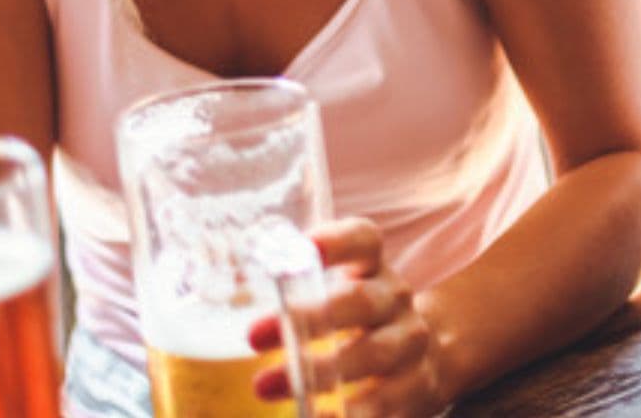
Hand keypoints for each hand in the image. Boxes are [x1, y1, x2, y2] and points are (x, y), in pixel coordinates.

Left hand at [249, 217, 446, 417]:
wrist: (424, 359)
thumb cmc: (360, 321)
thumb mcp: (340, 294)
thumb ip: (296, 292)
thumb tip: (216, 297)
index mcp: (373, 268)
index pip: (363, 240)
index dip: (336, 241)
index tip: (305, 247)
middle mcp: (395, 300)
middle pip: (361, 301)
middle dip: (308, 317)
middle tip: (251, 336)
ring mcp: (410, 345)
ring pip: (374, 354)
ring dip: (318, 372)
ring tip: (264, 386)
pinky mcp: (416, 389)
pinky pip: (383, 404)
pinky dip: (347, 414)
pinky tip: (313, 417)